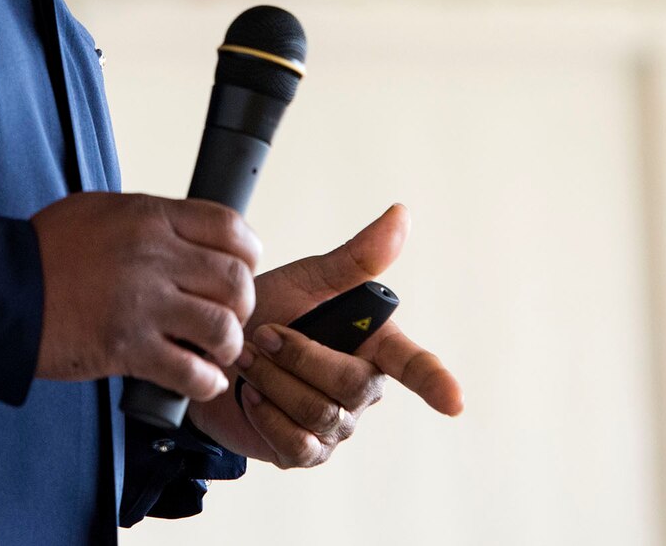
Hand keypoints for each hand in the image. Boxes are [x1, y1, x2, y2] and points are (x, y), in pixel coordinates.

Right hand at [31, 192, 259, 400]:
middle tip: (228, 315)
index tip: (243, 268)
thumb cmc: (44, 251)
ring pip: (222, 326)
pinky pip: (191, 371)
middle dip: (242, 303)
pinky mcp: (128, 348)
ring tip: (215, 351)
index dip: (247, 252)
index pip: (229, 227)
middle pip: (235, 279)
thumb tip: (183, 236)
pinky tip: (200, 379)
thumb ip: (148, 221)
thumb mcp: (101, 211)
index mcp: (150, 217)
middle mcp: (154, 256)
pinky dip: (205, 382)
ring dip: (227, 344)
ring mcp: (143, 304)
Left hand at [188, 204, 463, 467]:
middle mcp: (362, 388)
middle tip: (264, 334)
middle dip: (300, 356)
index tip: (454, 401)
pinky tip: (252, 394)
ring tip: (250, 358)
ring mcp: (336, 424)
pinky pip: (297, 444)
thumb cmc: (267, 309)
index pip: (414, 365)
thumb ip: (355, 257)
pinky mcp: (305, 451)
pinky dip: (267, 415)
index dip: (436, 383)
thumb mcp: (308, 278)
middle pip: (353, 385)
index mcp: (373, 344)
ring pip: (320, 412)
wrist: (211, 348)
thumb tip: (400, 215)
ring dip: (274, 381)